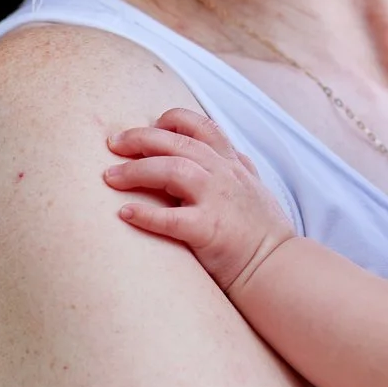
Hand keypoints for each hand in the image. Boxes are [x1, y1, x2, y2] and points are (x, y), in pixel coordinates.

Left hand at [105, 109, 295, 294]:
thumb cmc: (262, 232)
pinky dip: (145, 214)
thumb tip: (235, 154)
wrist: (277, 266)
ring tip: (110, 177)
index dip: (171, 120)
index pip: (201, 126)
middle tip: (113, 144)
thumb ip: (240, 169)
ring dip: (136, 170)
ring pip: (172, 170)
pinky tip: (125, 213)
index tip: (151, 126)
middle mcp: (224, 175)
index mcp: (232, 164)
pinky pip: (170, 218)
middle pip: (177, 142)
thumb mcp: (255, 188)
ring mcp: (217, 200)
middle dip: (140, 138)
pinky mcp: (209, 230)